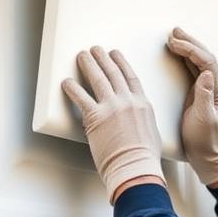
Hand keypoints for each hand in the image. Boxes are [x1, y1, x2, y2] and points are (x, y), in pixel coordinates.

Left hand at [61, 46, 164, 202]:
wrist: (136, 167)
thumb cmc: (144, 157)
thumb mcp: (151, 132)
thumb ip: (142, 120)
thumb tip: (136, 120)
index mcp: (142, 104)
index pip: (130, 77)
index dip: (121, 63)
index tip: (115, 55)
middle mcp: (127, 101)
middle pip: (113, 73)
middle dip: (103, 58)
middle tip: (95, 49)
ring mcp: (112, 107)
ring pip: (98, 79)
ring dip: (89, 65)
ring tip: (82, 56)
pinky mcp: (96, 117)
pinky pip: (81, 97)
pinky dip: (72, 88)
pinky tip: (66, 82)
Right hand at [166, 27, 217, 186]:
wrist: (208, 155)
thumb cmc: (206, 141)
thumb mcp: (205, 120)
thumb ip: (205, 96)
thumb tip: (205, 74)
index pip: (206, 62)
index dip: (191, 49)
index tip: (175, 42)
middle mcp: (216, 87)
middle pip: (204, 57)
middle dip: (190, 42)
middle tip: (174, 31)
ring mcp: (208, 89)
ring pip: (198, 62)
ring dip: (187, 48)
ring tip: (174, 37)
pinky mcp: (199, 94)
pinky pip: (192, 70)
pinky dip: (184, 59)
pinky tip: (177, 53)